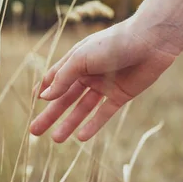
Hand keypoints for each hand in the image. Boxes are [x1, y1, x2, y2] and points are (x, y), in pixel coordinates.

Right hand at [30, 18, 176, 142]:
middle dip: (50, 114)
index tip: (32, 104)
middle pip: (65, 98)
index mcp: (76, 60)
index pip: (54, 78)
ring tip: (55, 139)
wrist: (150, 42)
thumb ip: (63, 79)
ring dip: (69, 123)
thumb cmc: (112, 44)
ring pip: (82, 108)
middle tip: (35, 131)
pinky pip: (103, 113)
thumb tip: (44, 96)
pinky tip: (80, 137)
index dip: (43, 90)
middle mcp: (88, 74)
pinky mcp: (120, 95)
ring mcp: (104, 85)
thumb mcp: (81, 59)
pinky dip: (92, 125)